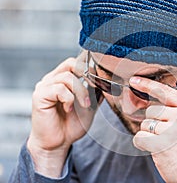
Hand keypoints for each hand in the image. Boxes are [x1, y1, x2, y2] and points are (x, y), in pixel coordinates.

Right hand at [27, 51, 102, 176]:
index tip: (100, 79)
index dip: (90, 67)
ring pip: (67, 77)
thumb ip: (96, 93)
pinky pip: (59, 89)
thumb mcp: (90, 106)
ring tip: (84, 105)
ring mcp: (45, 86)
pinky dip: (69, 99)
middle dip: (86, 74)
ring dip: (81, 91)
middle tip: (94, 87)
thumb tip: (106, 81)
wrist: (58, 143)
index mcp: (63, 80)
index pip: (75, 62)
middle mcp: (52, 80)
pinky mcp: (39, 96)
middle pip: (70, 63)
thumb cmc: (71, 125)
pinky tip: (68, 109)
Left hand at [131, 76, 176, 182]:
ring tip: (165, 144)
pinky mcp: (160, 144)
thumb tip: (152, 101)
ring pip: (145, 124)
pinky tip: (156, 150)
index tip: (134, 81)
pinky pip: (139, 137)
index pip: (165, 91)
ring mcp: (171, 130)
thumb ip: (176, 110)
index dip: (148, 85)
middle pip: (152, 110)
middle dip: (154, 122)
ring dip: (150, 134)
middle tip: (167, 136)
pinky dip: (142, 144)